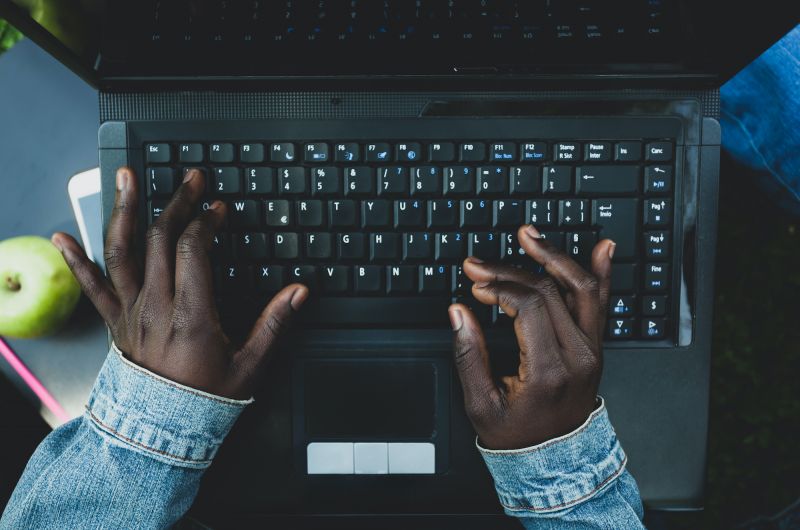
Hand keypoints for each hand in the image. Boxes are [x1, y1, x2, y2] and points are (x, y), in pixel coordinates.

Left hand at [52, 167, 307, 399]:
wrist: (163, 429)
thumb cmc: (206, 398)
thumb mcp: (250, 364)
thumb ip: (274, 324)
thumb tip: (299, 292)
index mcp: (191, 314)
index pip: (194, 250)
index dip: (207, 221)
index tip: (219, 208)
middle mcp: (156, 306)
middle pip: (160, 239)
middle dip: (177, 202)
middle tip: (191, 178)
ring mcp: (131, 311)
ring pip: (122, 252)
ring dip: (125, 210)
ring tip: (128, 177)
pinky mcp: (116, 321)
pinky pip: (92, 287)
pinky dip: (76, 261)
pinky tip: (62, 237)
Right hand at [448, 225, 614, 449]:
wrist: (554, 458)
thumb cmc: (517, 434)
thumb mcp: (481, 404)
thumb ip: (469, 355)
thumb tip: (458, 311)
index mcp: (549, 371)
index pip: (528, 307)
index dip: (498, 286)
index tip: (475, 284)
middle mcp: (578, 355)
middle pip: (548, 290)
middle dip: (509, 270)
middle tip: (479, 262)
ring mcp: (592, 348)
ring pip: (581, 287)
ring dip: (553, 255)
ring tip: (529, 235)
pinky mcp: (596, 344)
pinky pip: (601, 302)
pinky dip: (601, 272)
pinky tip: (601, 245)